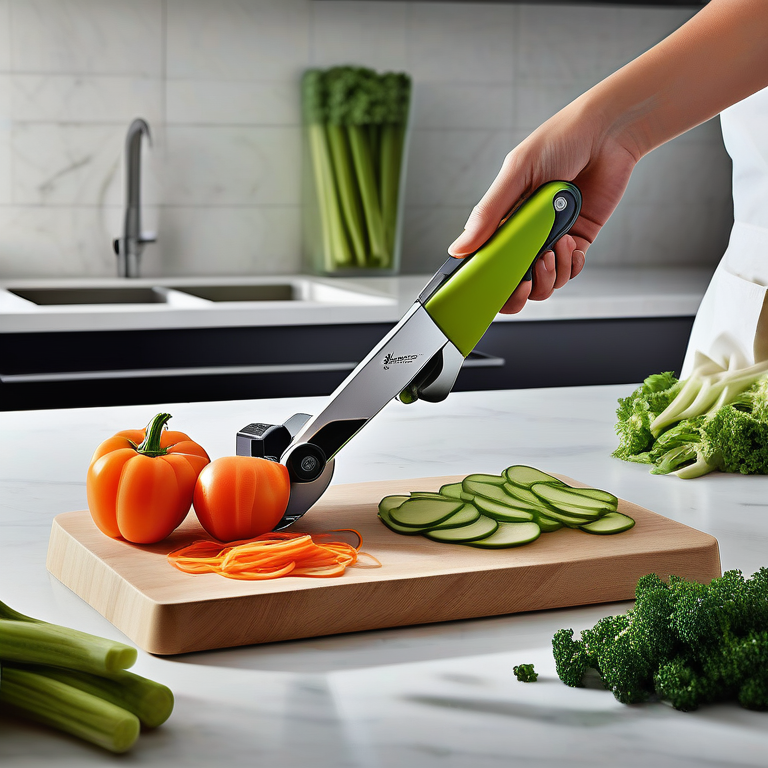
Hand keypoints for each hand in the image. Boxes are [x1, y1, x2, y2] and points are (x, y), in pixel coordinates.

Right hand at [447, 94, 639, 313]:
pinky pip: (570, 270)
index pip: (486, 261)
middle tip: (525, 278)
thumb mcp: (516, 174)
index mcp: (502, 218)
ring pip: (544, 282)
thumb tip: (459, 249)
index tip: (491, 286)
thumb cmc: (560, 141)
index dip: (487, 282)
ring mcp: (551, 239)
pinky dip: (571, 265)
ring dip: (550, 274)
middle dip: (519, 290)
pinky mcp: (577, 240)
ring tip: (555, 247)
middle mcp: (524, 233)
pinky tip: (572, 244)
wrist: (609, 132)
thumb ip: (489, 213)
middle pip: (513, 282)